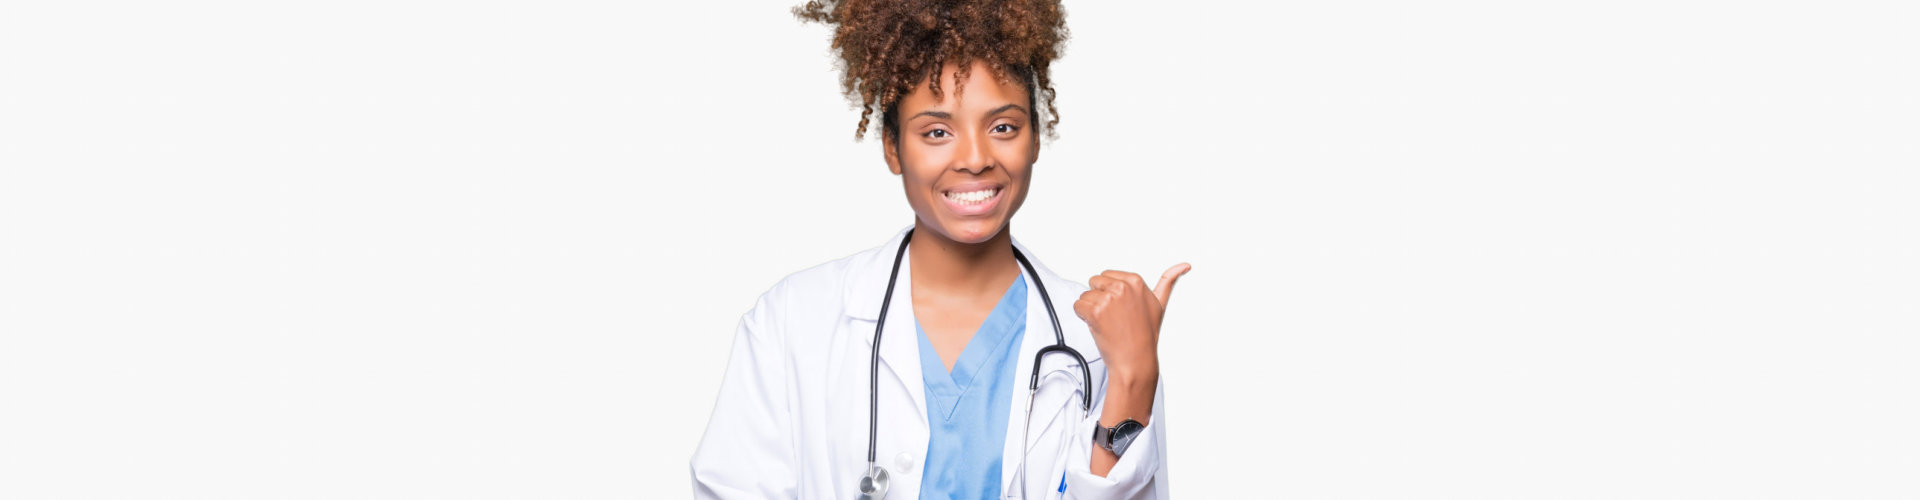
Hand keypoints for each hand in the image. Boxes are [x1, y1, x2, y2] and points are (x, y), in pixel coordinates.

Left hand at [1073, 263, 1189, 383]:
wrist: (1135, 360)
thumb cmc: (1146, 334)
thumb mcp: (1160, 304)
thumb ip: (1168, 281)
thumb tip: (1184, 265)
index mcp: (1135, 281)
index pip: (1106, 276)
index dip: (1110, 293)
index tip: (1121, 308)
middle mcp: (1122, 287)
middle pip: (1094, 283)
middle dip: (1099, 298)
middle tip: (1114, 316)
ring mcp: (1108, 299)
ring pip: (1085, 295)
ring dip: (1091, 310)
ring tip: (1108, 323)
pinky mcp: (1095, 312)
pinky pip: (1077, 306)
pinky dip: (1083, 317)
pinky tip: (1098, 326)